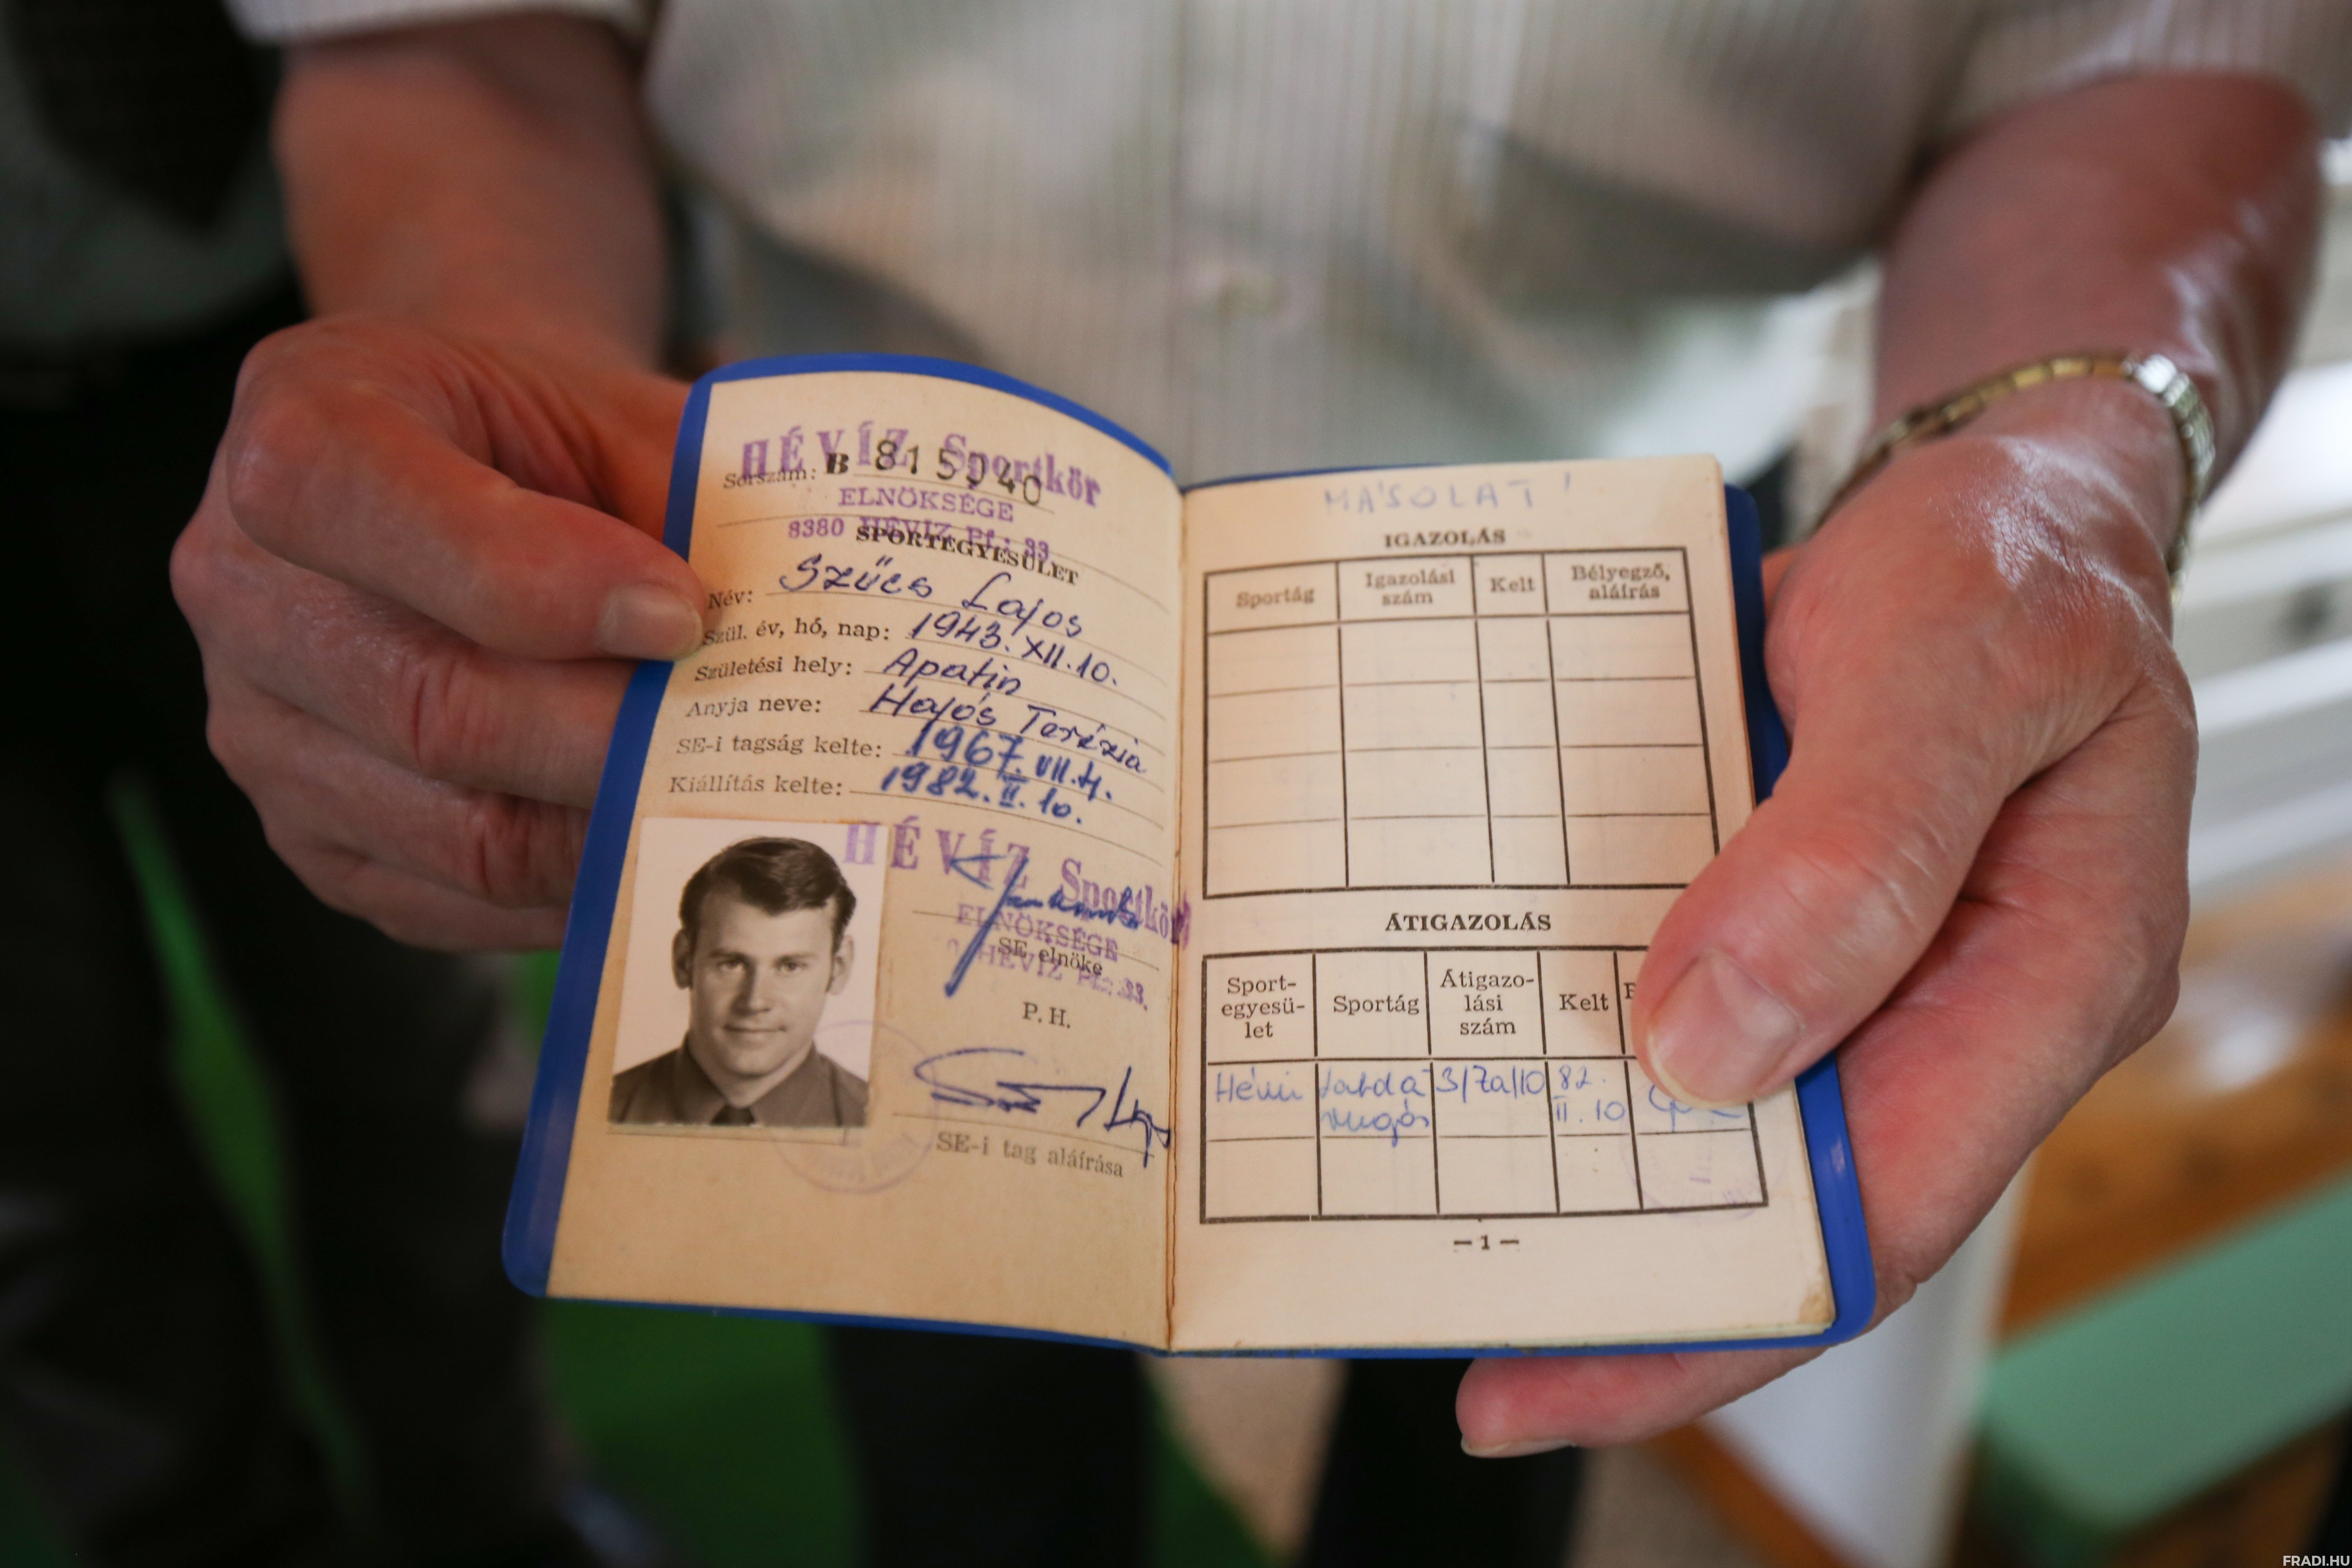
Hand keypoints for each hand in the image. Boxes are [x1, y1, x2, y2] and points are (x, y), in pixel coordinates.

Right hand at [171, 315, 700, 948]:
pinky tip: (652, 845)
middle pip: (430, 702)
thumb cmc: (553, 445)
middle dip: (610, 739)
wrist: (475, 477)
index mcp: (301, 422)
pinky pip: (451, 900)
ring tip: (719, 803)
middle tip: (741, 744)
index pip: (362, 501)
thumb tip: (790, 627)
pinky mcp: (308, 836)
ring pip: (451, 829)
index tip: (681, 612)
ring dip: (608, 829)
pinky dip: (572, 890)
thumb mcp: (621, 414)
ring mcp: (258, 725)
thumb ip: (691, 497)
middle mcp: (242, 581)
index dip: (534, 576)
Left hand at [1456, 381, 2196, 1448]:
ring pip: (1739, 1128)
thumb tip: (1708, 1052)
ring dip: (1605, 1182)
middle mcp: (1961, 1008)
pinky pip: (1703, 1023)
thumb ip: (1851, 856)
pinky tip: (1504, 1064)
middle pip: (1795, 1206)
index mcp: (2048, 977)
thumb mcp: (1947, 666)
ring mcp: (1877, 976)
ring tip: (1455, 1228)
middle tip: (1466, 1339)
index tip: (1547, 1370)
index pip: (1880, 1213)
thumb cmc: (2005, 561)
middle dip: (1635, 1288)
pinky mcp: (1802, 928)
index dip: (1712, 1318)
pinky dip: (1604, 1056)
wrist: (1990, 494)